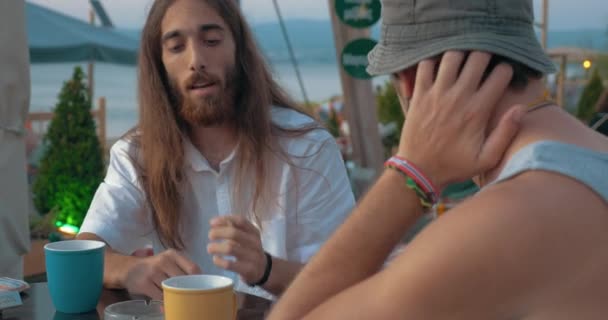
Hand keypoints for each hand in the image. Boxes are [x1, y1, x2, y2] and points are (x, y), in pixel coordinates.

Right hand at [123, 249, 201, 299]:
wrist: (128, 268)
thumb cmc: (154, 266)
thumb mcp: (168, 261)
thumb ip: (182, 268)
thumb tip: (201, 281)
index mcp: (173, 254)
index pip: (193, 268)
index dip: (199, 280)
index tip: (201, 287)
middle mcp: (163, 261)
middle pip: (184, 279)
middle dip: (188, 289)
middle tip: (191, 296)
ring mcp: (153, 272)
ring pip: (172, 289)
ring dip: (176, 296)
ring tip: (179, 298)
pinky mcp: (144, 284)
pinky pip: (161, 296)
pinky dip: (166, 301)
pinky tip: (167, 302)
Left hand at [207, 215, 266, 284]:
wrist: (263, 270)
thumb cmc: (249, 250)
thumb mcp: (246, 237)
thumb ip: (233, 228)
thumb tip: (214, 223)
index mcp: (254, 232)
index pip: (240, 221)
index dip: (224, 220)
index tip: (212, 223)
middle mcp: (254, 242)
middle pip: (234, 233)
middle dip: (218, 233)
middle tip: (210, 236)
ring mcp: (252, 256)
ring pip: (230, 248)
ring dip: (216, 247)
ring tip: (209, 248)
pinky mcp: (247, 270)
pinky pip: (229, 264)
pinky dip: (219, 261)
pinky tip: (215, 259)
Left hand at [397, 51, 524, 189]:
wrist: (419, 171)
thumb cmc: (454, 166)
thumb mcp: (486, 159)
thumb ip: (506, 133)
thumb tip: (521, 107)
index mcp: (477, 111)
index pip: (500, 74)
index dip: (506, 70)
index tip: (503, 74)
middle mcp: (458, 97)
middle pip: (478, 57)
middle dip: (485, 54)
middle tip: (484, 61)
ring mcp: (436, 94)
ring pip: (452, 56)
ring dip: (460, 53)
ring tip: (462, 60)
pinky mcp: (419, 95)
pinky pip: (425, 66)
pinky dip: (432, 61)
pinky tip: (438, 68)